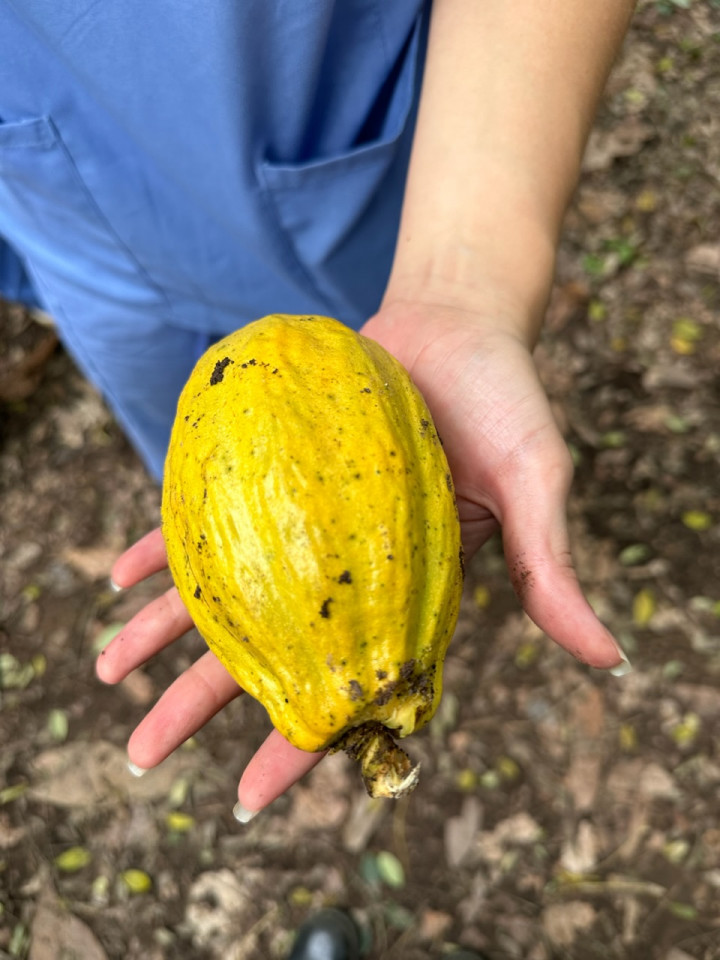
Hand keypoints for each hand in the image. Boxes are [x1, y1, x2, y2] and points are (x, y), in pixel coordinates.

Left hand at [98, 297, 626, 818]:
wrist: (456, 317)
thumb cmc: (504, 397)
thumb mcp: (536, 481)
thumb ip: (552, 568)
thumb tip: (611, 659)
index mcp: (409, 591)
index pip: (349, 680)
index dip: (308, 739)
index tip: (256, 794)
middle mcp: (346, 569)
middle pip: (267, 650)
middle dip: (205, 704)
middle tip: (143, 755)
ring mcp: (304, 523)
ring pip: (227, 591)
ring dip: (165, 633)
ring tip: (108, 672)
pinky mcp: (274, 471)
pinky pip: (211, 515)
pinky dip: (167, 546)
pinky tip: (121, 577)